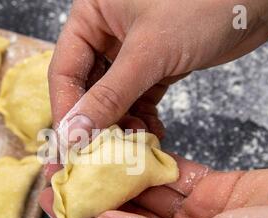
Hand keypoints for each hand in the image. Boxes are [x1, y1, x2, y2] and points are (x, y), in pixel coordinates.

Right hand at [48, 0, 267, 148]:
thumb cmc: (202, 3)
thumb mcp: (149, 51)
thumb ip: (110, 95)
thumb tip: (74, 133)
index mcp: (92, 14)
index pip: (64, 70)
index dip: (66, 110)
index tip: (71, 145)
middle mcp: (107, 31)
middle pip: (88, 86)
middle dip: (97, 121)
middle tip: (102, 152)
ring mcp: (132, 49)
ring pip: (114, 96)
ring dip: (122, 123)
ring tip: (133, 144)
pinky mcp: (157, 64)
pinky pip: (139, 97)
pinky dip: (143, 117)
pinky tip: (152, 133)